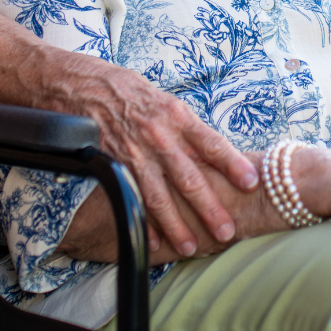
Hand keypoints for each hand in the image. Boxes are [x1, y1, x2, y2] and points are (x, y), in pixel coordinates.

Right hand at [54, 54, 257, 257]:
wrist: (78, 84)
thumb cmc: (126, 89)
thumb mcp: (163, 99)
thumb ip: (185, 127)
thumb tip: (212, 152)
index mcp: (176, 114)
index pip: (211, 143)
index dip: (233, 164)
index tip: (253, 182)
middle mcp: (157, 134)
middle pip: (189, 178)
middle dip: (210, 207)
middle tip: (227, 232)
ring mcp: (133, 152)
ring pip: (159, 196)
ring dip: (177, 225)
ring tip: (191, 247)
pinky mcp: (112, 164)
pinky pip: (131, 199)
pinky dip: (141, 223)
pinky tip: (153, 242)